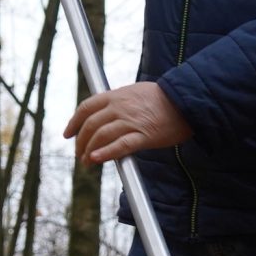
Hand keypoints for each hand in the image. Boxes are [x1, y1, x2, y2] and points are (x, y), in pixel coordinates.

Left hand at [66, 83, 191, 164]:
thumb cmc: (163, 99)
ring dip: (89, 151)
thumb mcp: (135, 92)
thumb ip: (119, 103)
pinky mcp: (144, 136)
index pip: (86, 108)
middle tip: (79, 154)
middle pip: (90, 125)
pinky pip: (120, 145)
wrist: (186, 101)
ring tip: (86, 162)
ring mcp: (131, 121)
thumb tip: (105, 116)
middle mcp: (120, 107)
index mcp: (116, 95)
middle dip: (80, 142)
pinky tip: (96, 159)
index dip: (73, 122)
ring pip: (101, 136)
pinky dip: (105, 153)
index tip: (68, 134)